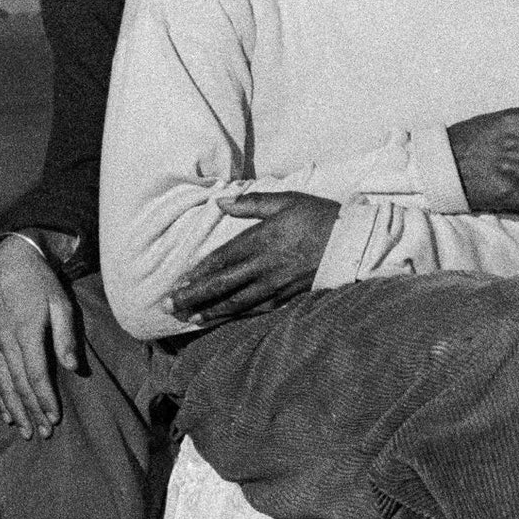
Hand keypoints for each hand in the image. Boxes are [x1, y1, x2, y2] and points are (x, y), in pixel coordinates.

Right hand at [0, 235, 80, 438]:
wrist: (8, 263)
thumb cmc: (40, 282)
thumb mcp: (61, 302)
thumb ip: (66, 335)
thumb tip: (73, 367)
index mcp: (26, 332)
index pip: (36, 375)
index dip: (45, 399)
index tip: (55, 418)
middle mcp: (5, 343)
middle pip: (19, 386)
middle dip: (31, 412)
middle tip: (43, 434)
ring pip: (3, 386)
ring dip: (15, 411)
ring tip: (25, 432)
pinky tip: (4, 415)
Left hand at [168, 188, 339, 327]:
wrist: (350, 242)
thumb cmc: (318, 216)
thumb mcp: (286, 201)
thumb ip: (251, 203)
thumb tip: (221, 203)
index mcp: (261, 240)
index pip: (221, 260)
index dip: (197, 273)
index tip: (177, 282)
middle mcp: (263, 267)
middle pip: (222, 285)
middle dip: (193, 296)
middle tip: (169, 306)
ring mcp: (275, 285)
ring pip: (236, 302)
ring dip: (209, 311)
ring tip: (189, 318)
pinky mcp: (287, 296)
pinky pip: (256, 309)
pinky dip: (235, 315)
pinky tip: (223, 318)